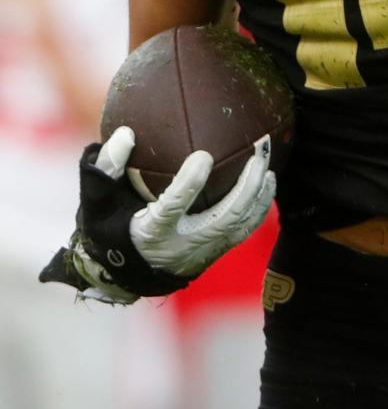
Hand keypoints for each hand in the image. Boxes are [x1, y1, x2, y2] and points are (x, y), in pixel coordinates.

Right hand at [40, 127, 275, 302]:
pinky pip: (245, 230)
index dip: (188, 184)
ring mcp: (203, 251)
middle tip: (258, 153)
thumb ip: (107, 169)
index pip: (173, 207)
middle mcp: (182, 245)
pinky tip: (269, 181)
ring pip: (241, 225)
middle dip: (246, 186)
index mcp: (151, 232)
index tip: (203, 155)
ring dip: (260, 195)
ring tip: (269, 165)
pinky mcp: (216, 252)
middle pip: (224, 217)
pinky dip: (260, 207)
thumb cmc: (110, 229)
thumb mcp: (97, 202)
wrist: (125, 275)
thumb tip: (125, 134)